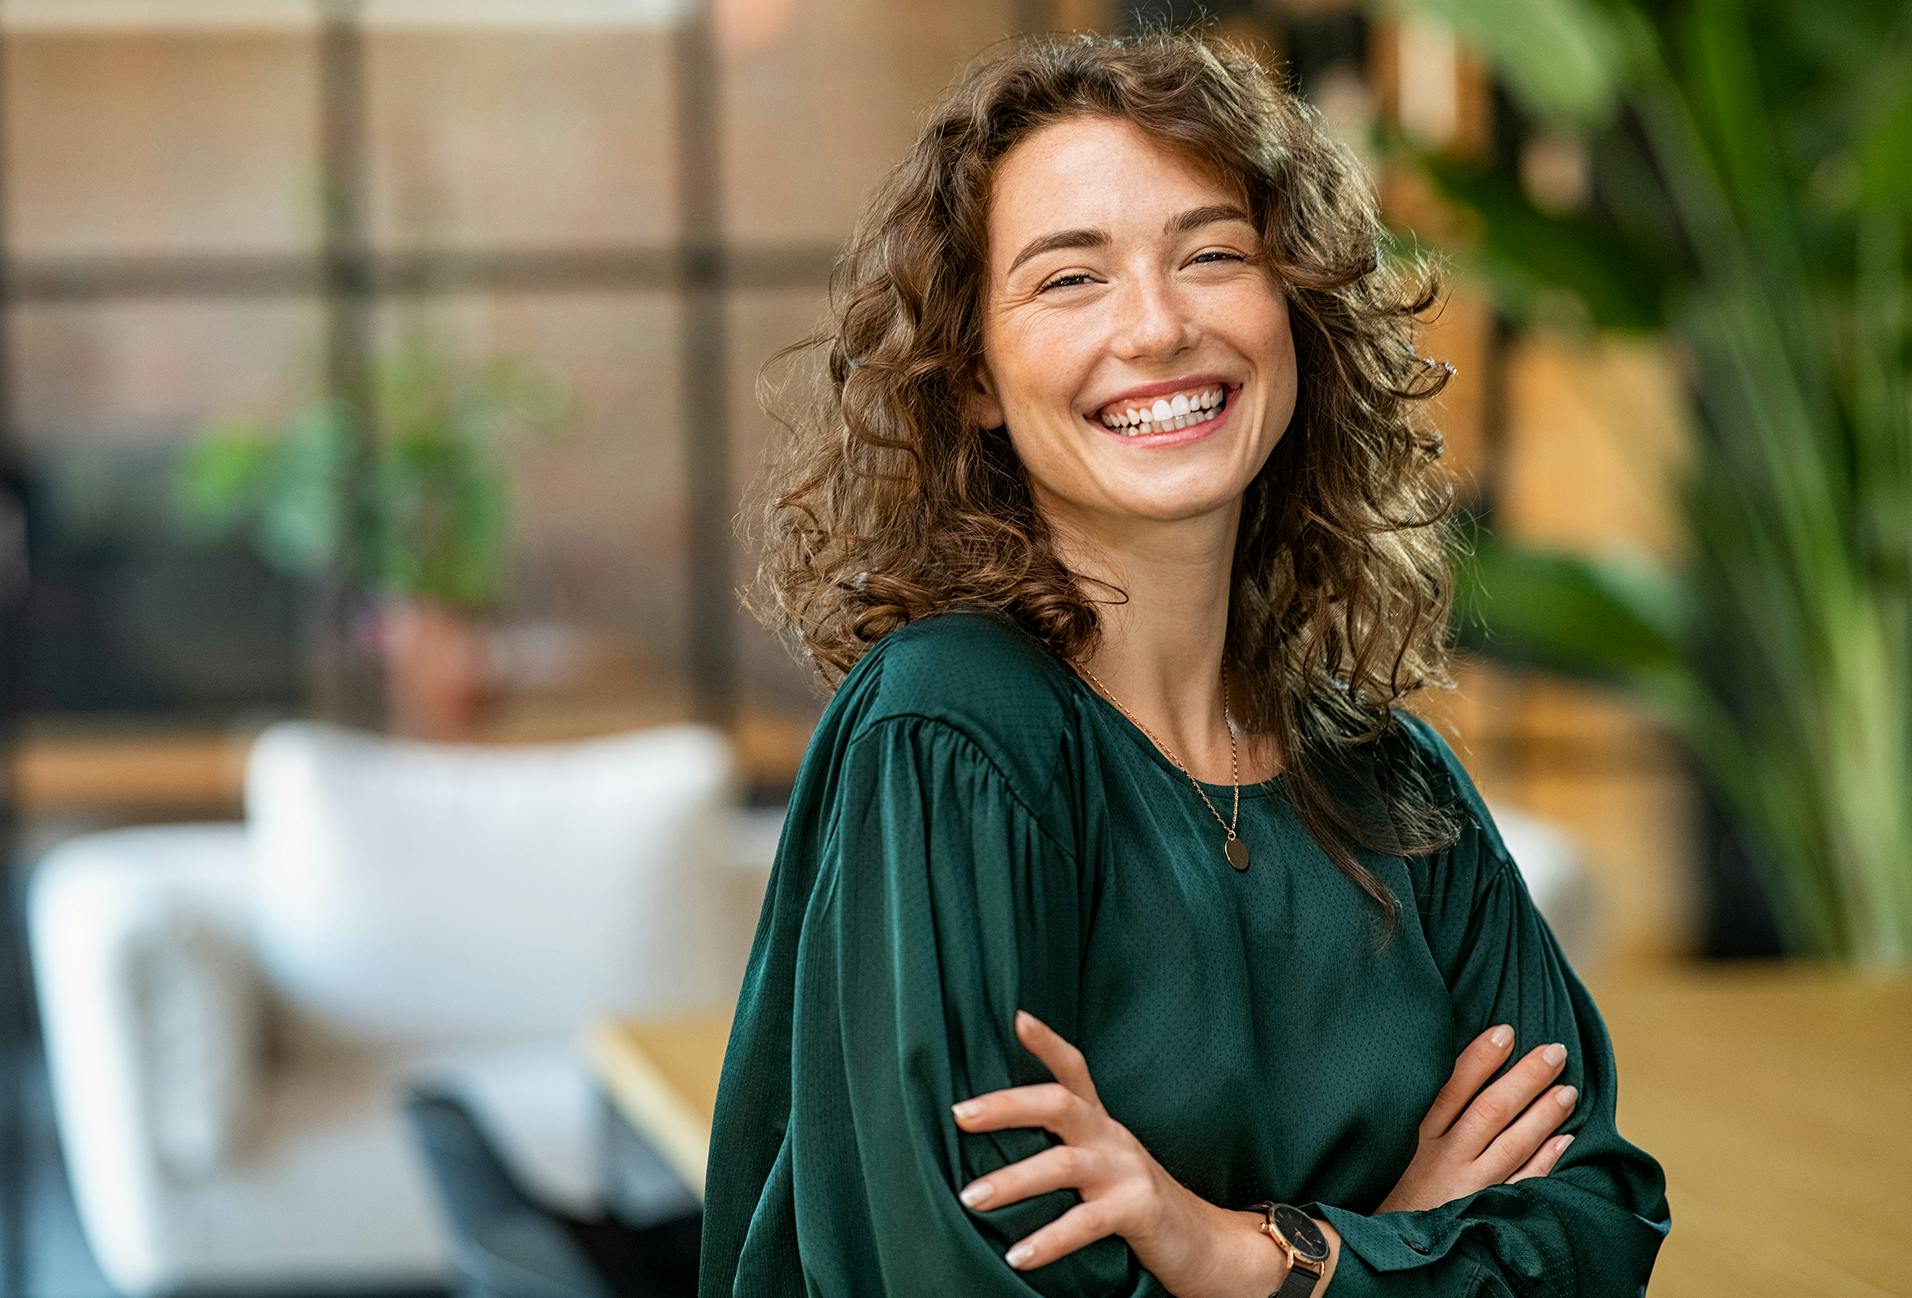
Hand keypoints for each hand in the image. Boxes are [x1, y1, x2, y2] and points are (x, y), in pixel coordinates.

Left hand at [950, 1010, 1250, 1297]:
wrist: (1205, 1244)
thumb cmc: (1135, 1202)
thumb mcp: (1101, 1163)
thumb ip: (1061, 1146)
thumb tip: (990, 1142)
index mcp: (1100, 1123)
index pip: (1074, 1069)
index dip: (1047, 1042)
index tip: (1015, 1018)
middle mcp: (1112, 1137)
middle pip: (1058, 1104)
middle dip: (1006, 1105)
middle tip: (959, 1115)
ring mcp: (1127, 1171)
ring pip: (1063, 1165)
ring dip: (1012, 1181)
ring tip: (970, 1198)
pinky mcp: (1139, 1210)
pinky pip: (1086, 1222)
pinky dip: (1048, 1240)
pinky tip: (1016, 1256)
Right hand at [1376, 1023, 1578, 1214]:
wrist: (1383, 1249)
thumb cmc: (1385, 1187)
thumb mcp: (1387, 1146)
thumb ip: (1412, 1113)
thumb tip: (1438, 1068)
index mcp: (1416, 1135)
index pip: (1453, 1087)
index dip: (1481, 1058)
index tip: (1506, 1032)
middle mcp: (1444, 1158)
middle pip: (1492, 1110)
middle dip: (1527, 1078)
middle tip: (1556, 1052)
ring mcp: (1468, 1187)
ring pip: (1513, 1143)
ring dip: (1544, 1115)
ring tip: (1568, 1090)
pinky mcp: (1484, 1211)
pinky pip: (1522, 1184)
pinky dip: (1545, 1161)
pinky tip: (1564, 1141)